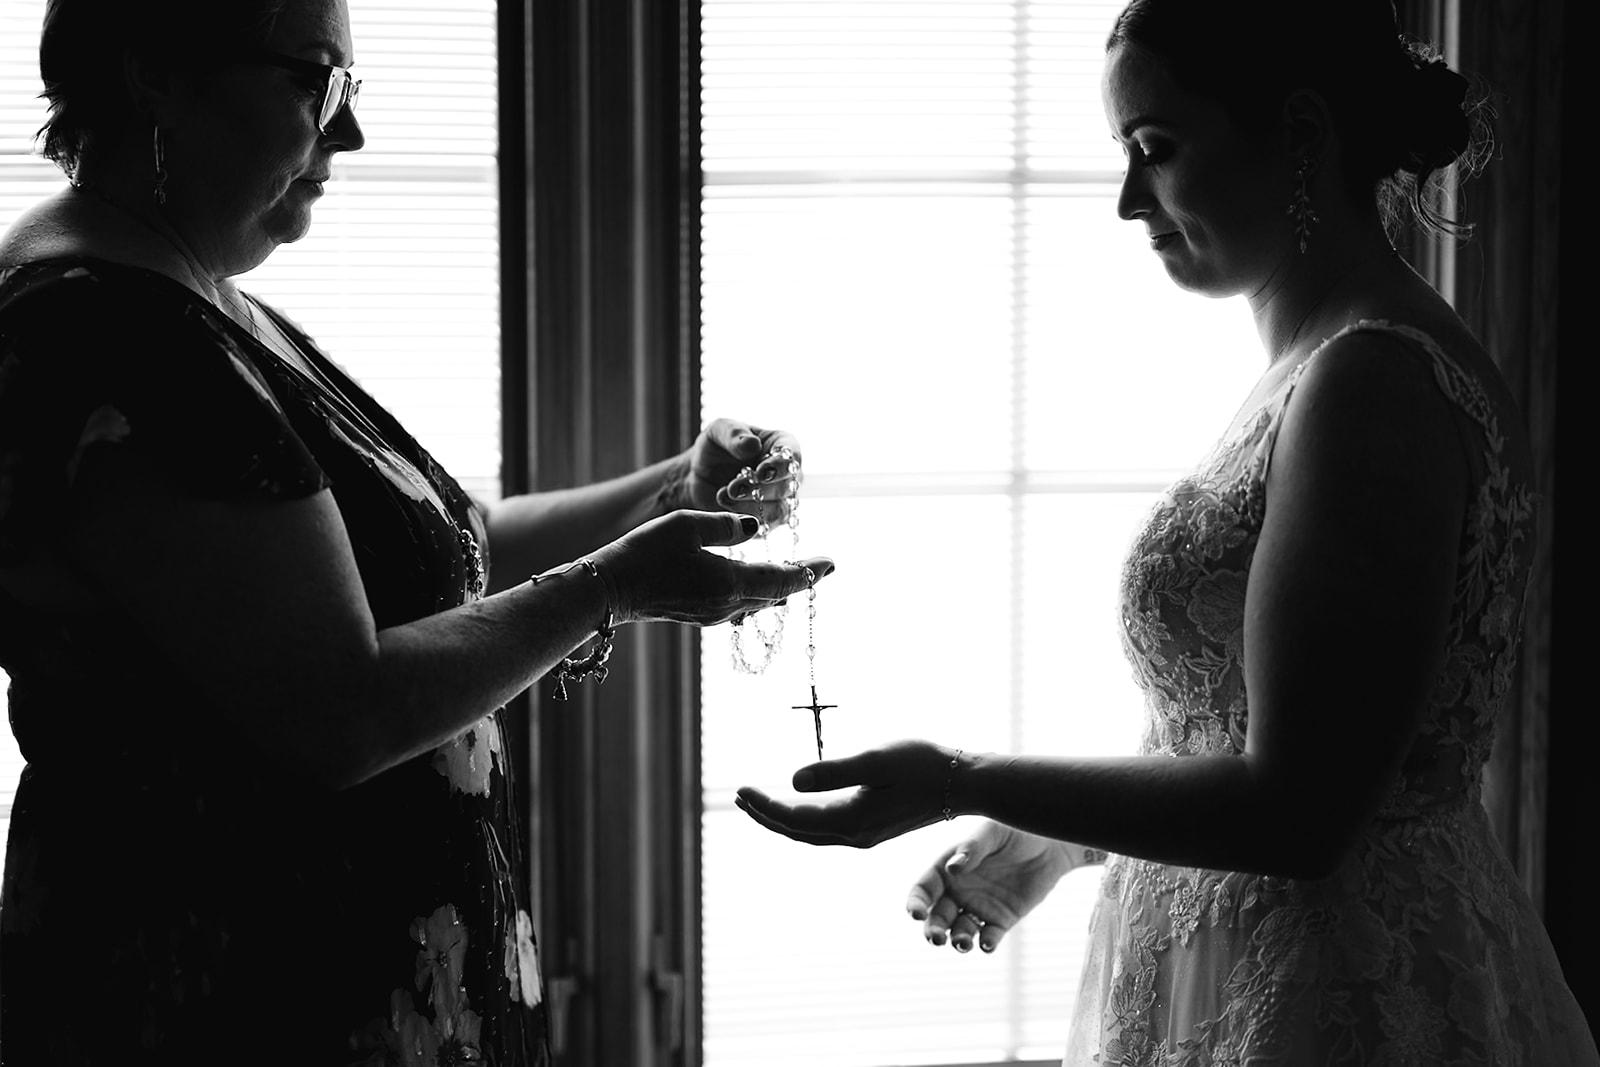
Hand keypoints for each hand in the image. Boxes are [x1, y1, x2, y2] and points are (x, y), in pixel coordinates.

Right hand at [592, 509, 832, 625]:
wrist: (609, 591)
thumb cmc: (644, 553)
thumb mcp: (687, 525)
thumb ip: (726, 525)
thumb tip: (754, 526)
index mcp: (729, 583)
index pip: (782, 578)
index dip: (809, 571)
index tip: (832, 563)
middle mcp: (726, 605)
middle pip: (775, 594)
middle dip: (799, 579)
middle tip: (822, 567)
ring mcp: (712, 614)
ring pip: (758, 602)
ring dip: (779, 587)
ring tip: (796, 573)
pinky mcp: (699, 615)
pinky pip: (739, 606)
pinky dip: (757, 593)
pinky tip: (758, 586)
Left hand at [674, 418, 801, 528]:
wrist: (699, 475)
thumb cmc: (716, 447)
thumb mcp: (718, 431)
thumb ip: (734, 434)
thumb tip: (753, 444)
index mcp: (782, 446)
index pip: (792, 457)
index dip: (780, 466)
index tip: (762, 472)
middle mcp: (787, 476)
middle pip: (786, 487)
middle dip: (760, 489)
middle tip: (733, 488)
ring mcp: (779, 501)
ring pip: (778, 512)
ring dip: (752, 508)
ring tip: (723, 497)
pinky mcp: (766, 523)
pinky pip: (763, 529)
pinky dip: (744, 523)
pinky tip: (724, 510)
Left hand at [735, 740, 959, 847]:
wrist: (965, 783)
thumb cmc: (924, 764)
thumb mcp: (877, 760)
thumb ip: (834, 771)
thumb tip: (792, 781)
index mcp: (851, 822)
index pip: (793, 817)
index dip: (763, 805)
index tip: (738, 789)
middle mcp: (855, 835)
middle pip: (797, 831)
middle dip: (765, 815)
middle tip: (739, 798)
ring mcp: (865, 834)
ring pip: (811, 833)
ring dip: (782, 819)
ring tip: (758, 803)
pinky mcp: (874, 827)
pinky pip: (827, 829)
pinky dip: (805, 819)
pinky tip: (800, 805)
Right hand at [907, 821, 1074, 954]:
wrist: (1049, 844)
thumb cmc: (1014, 831)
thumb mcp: (992, 833)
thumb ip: (972, 848)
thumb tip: (952, 868)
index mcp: (948, 868)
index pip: (924, 889)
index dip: (916, 902)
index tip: (917, 914)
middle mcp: (959, 891)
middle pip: (937, 917)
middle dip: (932, 931)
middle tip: (936, 939)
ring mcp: (979, 907)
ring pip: (959, 931)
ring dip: (957, 941)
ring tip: (963, 943)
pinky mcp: (1001, 920)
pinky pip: (989, 936)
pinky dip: (985, 944)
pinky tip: (986, 943)